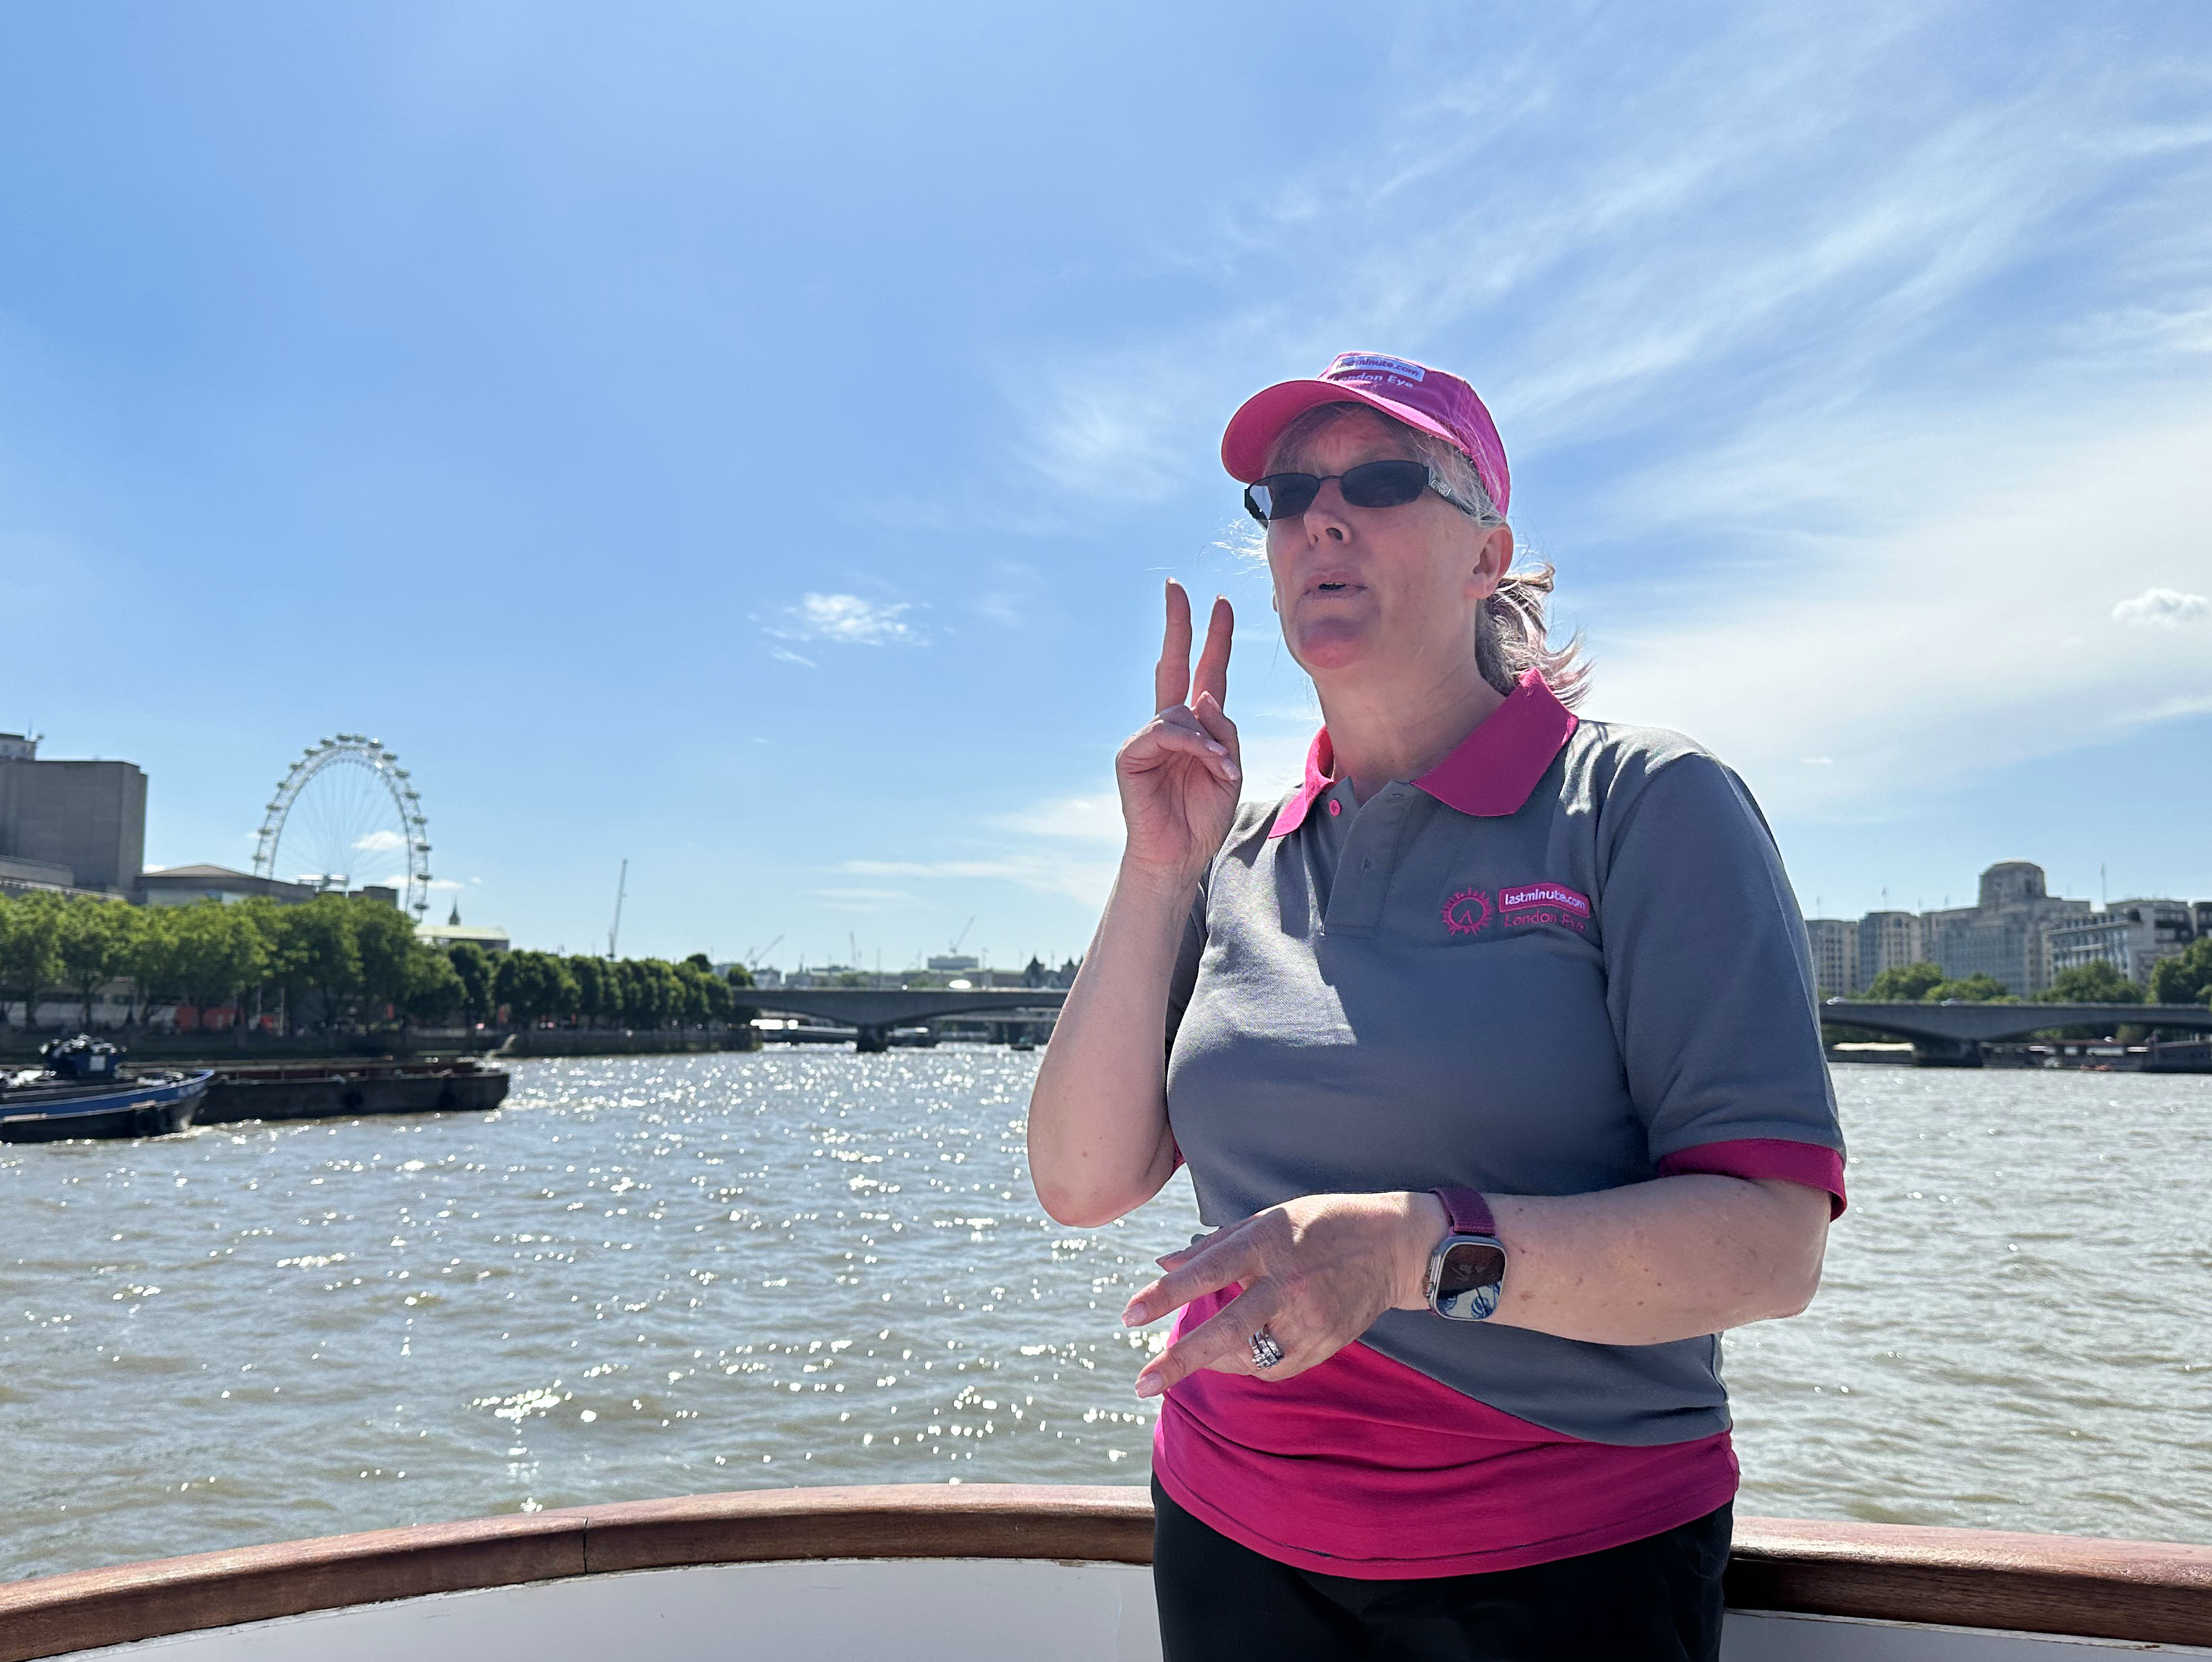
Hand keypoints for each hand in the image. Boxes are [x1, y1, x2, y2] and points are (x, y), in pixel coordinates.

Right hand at [1115, 580, 1239, 886]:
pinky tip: (1210, 765)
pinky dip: (1194, 747)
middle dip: (1178, 624)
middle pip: (1173, 664)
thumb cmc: (1204, 815)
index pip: (1205, 672)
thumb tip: (1203, 697)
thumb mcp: (1229, 769)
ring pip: (1183, 712)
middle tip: (1177, 588)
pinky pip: (1167, 733)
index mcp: (1197, 726)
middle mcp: (1170, 724)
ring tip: (1223, 769)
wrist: (1179, 854)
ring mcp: (1148, 736)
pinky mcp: (1131, 754)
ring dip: (1210, 741)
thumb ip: (1223, 730)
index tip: (1220, 603)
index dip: (1214, 639)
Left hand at [1122, 1190, 1446, 1396]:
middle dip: (1181, 1360)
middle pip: (1228, 1329)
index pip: (1209, 1270)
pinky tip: (1238, 1353)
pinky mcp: (1326, 1343)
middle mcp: (1288, 1282)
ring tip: (1196, 1355)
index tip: (1129, 1315)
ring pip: (1249, 1357)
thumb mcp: (1268, 1218)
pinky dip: (1249, 1363)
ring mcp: (1310, 1318)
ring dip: (1214, 1361)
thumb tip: (1162, 1262)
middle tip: (1141, 1383)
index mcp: (1269, 1241)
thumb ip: (1214, 1244)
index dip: (1166, 1294)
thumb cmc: (1322, 1224)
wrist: (1394, 1246)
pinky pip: (1275, 1366)